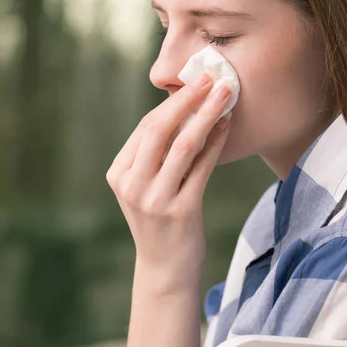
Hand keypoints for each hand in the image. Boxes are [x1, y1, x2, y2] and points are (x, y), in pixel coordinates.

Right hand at [106, 74, 231, 290]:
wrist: (165, 270)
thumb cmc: (160, 223)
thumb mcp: (145, 188)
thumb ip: (156, 156)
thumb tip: (185, 111)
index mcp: (119, 174)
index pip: (146, 129)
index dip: (172, 103)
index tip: (194, 82)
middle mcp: (132, 185)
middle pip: (159, 130)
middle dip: (187, 99)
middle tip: (209, 76)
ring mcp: (155, 199)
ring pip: (183, 145)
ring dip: (206, 114)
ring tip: (224, 93)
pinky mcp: (181, 211)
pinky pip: (202, 167)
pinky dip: (216, 142)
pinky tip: (227, 125)